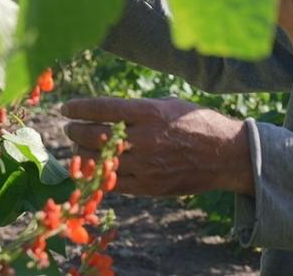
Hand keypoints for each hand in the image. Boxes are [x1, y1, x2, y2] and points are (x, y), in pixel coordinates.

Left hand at [62, 97, 253, 196]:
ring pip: (97, 161)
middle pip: (93, 135)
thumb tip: (108, 113)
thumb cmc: (200, 124)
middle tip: (70, 128)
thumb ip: (140, 110)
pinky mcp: (147, 186)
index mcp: (152, 113)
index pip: (102, 108)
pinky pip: (110, 182)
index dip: (78, 108)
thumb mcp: (171, 106)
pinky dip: (96, 174)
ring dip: (81, 153)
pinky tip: (92, 167)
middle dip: (75, 131)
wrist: (226, 155)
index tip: (66, 108)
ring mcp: (145, 165)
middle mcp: (145, 138)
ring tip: (79, 148)